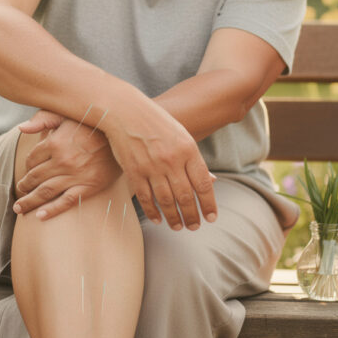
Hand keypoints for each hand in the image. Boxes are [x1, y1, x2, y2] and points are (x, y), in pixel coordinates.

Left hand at [14, 110, 121, 219]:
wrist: (123, 134)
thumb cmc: (92, 121)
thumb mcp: (67, 114)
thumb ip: (43, 119)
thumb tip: (21, 128)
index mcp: (54, 142)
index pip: (32, 159)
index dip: (27, 167)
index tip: (27, 172)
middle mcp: (62, 160)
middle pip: (35, 177)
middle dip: (24, 186)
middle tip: (19, 192)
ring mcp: (75, 175)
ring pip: (45, 192)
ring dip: (29, 201)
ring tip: (20, 207)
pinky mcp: (89, 186)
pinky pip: (66, 201)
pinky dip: (52, 210)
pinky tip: (40, 216)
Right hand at [101, 101, 216, 230]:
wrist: (126, 111)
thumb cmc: (157, 123)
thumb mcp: (182, 135)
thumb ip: (194, 160)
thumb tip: (211, 182)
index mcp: (188, 149)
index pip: (203, 184)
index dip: (208, 204)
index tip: (211, 218)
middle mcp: (172, 160)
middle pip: (186, 196)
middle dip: (191, 216)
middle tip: (194, 226)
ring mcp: (152, 166)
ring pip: (166, 201)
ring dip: (174, 218)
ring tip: (178, 227)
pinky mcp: (134, 171)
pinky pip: (146, 198)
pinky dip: (152, 212)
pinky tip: (158, 219)